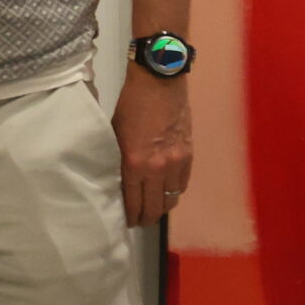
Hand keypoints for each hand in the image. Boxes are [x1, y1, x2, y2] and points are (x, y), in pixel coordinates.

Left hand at [113, 72, 192, 227]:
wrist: (160, 83)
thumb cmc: (131, 104)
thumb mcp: (116, 133)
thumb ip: (119, 159)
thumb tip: (120, 179)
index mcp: (134, 163)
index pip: (133, 201)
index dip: (130, 215)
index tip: (126, 221)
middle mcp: (157, 168)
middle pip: (155, 207)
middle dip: (146, 217)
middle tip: (139, 221)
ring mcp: (176, 163)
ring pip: (171, 198)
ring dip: (161, 207)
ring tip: (152, 210)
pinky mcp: (189, 156)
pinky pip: (182, 184)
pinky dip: (174, 191)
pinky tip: (166, 192)